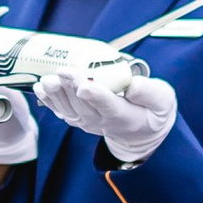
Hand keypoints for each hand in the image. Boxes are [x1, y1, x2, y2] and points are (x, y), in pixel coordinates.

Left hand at [30, 52, 178, 166]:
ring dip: (56, 94)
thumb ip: (150, 92)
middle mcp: (103, 122)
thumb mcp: (163, 100)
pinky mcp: (78, 118)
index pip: (109, 107)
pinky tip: (40, 88)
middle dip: (71, 87)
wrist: (140, 131)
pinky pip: (61, 110)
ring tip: (47, 80)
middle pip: (84, 105)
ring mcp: (88, 122)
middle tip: (63, 71)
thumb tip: (133, 84)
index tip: (85, 87)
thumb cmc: (153, 110)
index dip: (96, 96)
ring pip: (69, 108)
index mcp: (125, 116)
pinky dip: (49, 100)